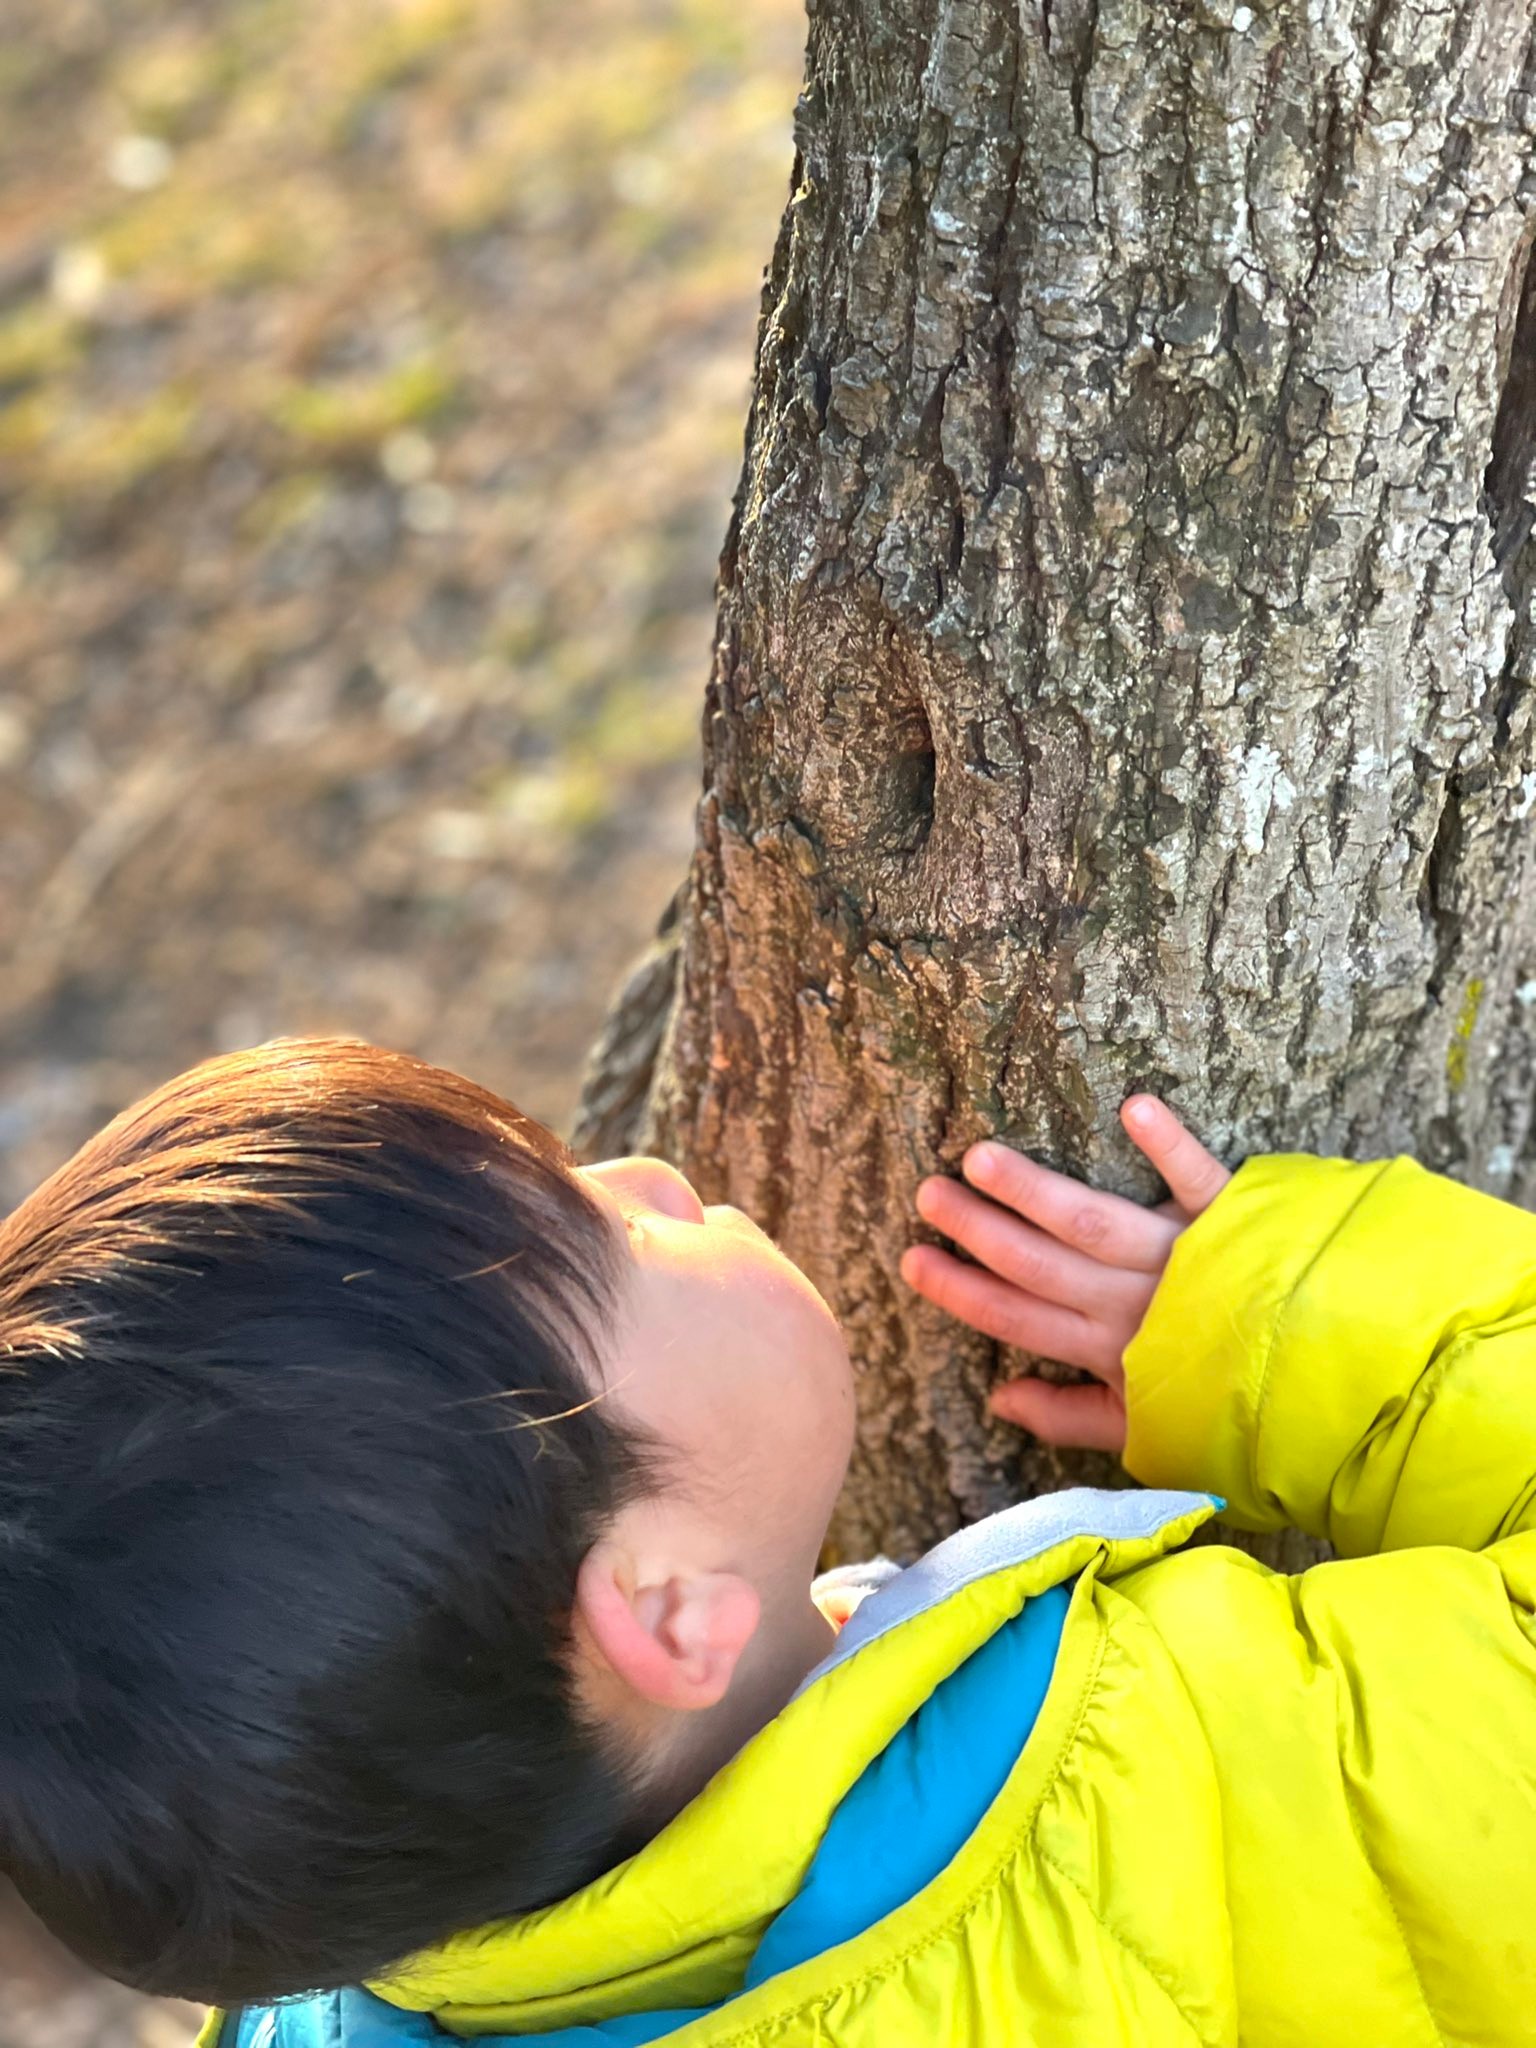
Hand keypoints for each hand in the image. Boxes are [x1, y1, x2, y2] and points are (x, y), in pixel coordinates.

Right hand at [898, 1096, 1229, 1454]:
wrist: (1338, 1390)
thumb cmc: (1234, 1403)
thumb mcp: (1147, 1428)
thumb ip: (1070, 1415)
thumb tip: (998, 1398)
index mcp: (1113, 1350)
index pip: (1020, 1319)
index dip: (963, 1291)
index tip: (912, 1259)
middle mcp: (1139, 1303)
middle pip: (1043, 1265)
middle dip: (979, 1232)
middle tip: (930, 1193)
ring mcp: (1185, 1258)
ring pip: (1094, 1223)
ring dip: (1034, 1190)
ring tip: (980, 1156)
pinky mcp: (1234, 1220)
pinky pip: (1199, 1179)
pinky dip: (1169, 1145)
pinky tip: (1133, 1106)